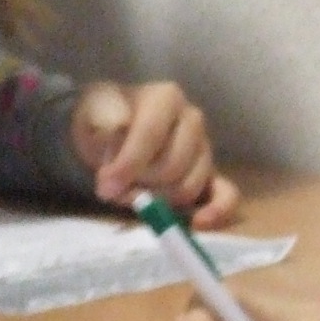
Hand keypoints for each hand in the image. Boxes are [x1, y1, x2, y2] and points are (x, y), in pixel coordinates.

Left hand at [73, 80, 237, 222]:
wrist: (110, 130)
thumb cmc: (103, 119)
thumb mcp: (93, 110)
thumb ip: (104, 118)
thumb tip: (118, 126)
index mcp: (166, 97)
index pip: (151, 134)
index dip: (128, 165)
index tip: (105, 186)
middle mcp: (192, 120)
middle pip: (172, 166)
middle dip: (140, 185)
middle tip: (115, 190)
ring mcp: (205, 148)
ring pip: (189, 187)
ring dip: (158, 200)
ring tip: (133, 195)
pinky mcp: (211, 174)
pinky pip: (226, 194)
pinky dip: (216, 211)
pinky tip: (198, 222)